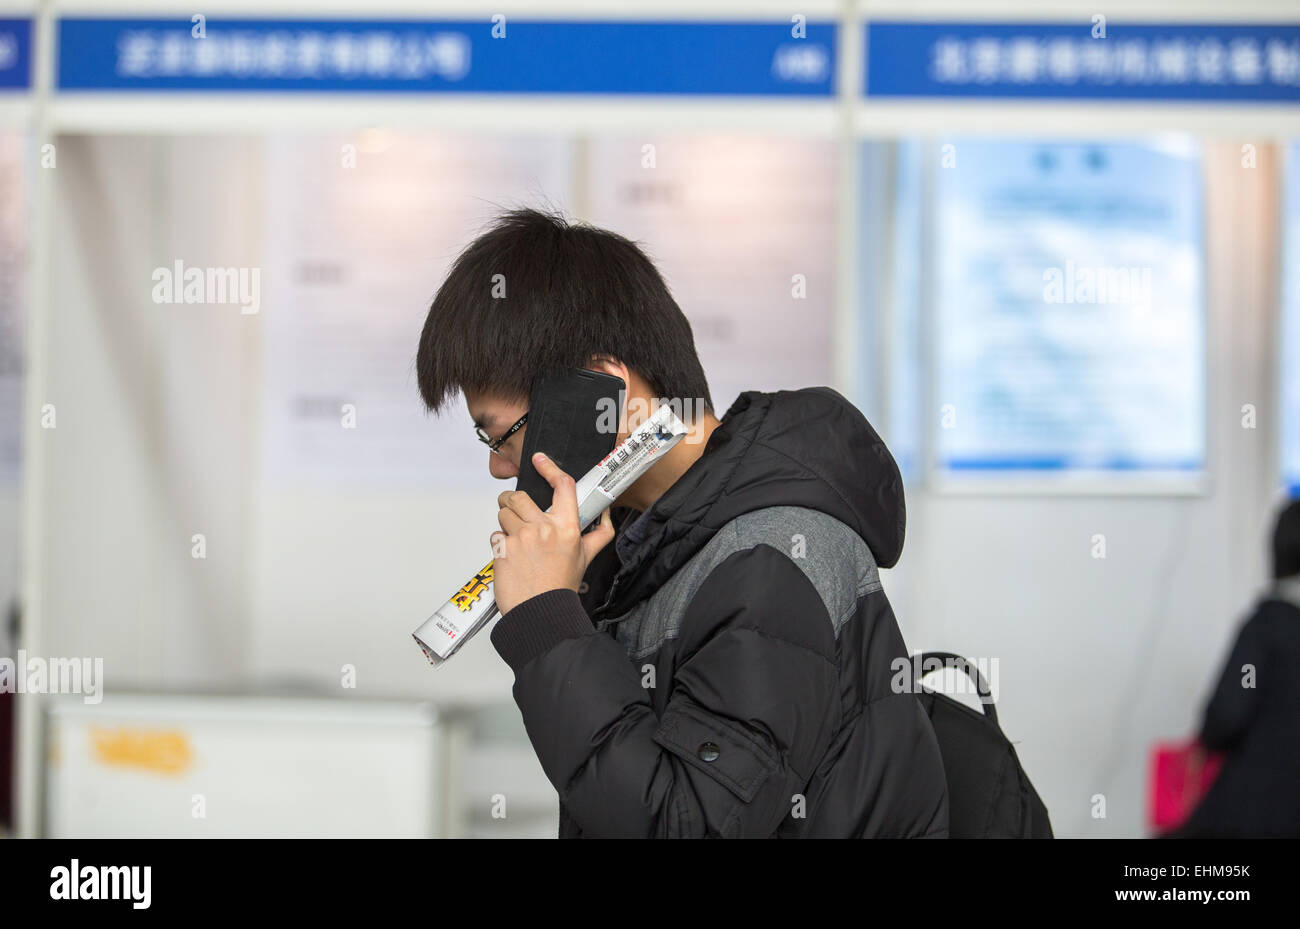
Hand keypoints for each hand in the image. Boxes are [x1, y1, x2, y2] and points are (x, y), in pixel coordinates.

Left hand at [490, 452, 615, 614]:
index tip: (539, 460)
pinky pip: (495, 534)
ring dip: (505, 521)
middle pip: (520, 496)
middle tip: (514, 509)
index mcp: (567, 528)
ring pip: (504, 512)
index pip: (563, 486)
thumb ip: (598, 534)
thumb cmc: (560, 588)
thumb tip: (606, 517)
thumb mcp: (585, 558)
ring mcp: (522, 538)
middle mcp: (544, 529)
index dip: (550, 468)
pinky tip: (510, 556)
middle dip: (512, 500)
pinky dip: (499, 543)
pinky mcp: (503, 549)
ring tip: (515, 539)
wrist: (540, 613)